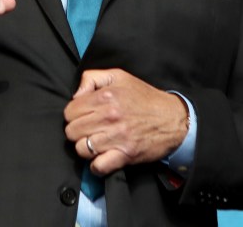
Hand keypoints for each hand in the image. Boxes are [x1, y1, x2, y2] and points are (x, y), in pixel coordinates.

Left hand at [63, 68, 188, 175]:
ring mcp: (117, 137)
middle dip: (77, 131)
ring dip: (86, 147)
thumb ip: (92, 78)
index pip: (69, 112)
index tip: (83, 116)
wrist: (173, 118)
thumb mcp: (119, 76)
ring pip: (82, 149)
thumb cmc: (145, 98)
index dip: (74, 114)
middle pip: (72, 131)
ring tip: (95, 142)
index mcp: (105, 96)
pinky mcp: (126, 154)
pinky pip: (98, 166)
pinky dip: (96, 166)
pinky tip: (101, 158)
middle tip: (89, 129)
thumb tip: (75, 95)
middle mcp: (109, 116)